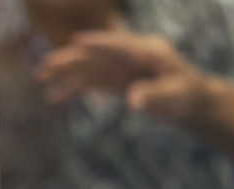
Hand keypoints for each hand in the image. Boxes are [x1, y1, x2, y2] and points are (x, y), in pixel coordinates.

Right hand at [36, 32, 214, 122]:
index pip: (119, 46)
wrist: (192, 102)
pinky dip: (73, 89)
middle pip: (95, 55)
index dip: (98, 44)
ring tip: (41, 78)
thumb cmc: (188, 96)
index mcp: (148, 51)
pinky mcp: (116, 81)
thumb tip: (133, 100)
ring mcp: (121, 68)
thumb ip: (155, 96)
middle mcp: (129, 56)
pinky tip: (55, 97)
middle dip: (70, 59)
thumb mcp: (176, 97)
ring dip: (65, 72)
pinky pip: (90, 83)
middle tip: (45, 66)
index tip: (77, 40)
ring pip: (88, 68)